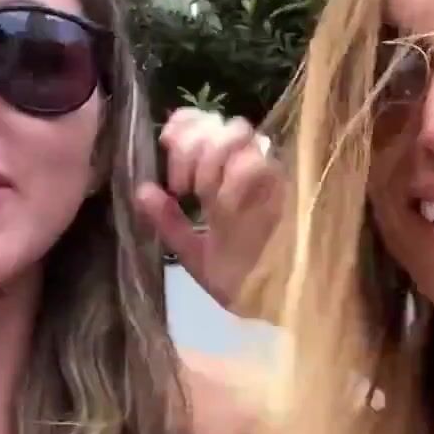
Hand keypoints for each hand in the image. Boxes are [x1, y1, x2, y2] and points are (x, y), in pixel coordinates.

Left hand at [135, 107, 283, 315]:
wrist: (276, 311)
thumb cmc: (242, 283)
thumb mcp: (195, 254)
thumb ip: (169, 224)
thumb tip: (142, 191)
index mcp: (227, 180)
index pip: (210, 123)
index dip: (187, 122)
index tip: (165, 140)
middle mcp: (251, 172)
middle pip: (225, 124)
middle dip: (194, 146)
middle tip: (181, 186)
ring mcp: (272, 180)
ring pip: (243, 135)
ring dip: (212, 157)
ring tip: (200, 192)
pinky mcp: (290, 190)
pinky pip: (261, 164)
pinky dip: (234, 178)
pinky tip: (223, 205)